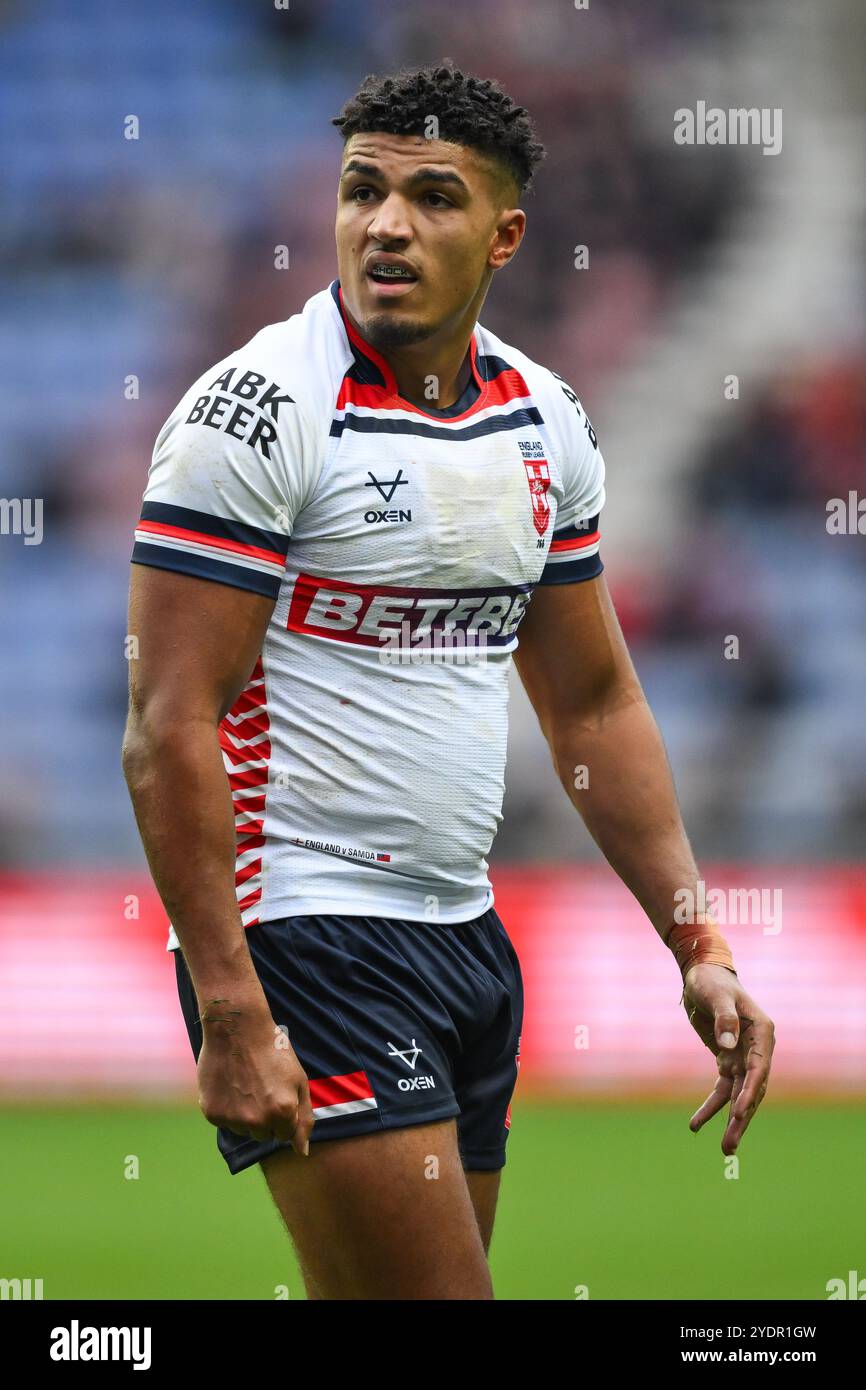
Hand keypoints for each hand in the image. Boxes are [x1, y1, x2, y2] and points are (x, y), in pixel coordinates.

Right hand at [196, 997, 313, 1156]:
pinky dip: (226, 1107)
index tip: (276, 1092)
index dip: (282, 1113)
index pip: (285, 1135)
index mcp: (284, 1112)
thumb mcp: (298, 1080)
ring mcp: (234, 1119)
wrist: (236, 1027)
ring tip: (244, 1083)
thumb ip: (304, 1119)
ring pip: (243, 1130)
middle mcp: (259, 1120)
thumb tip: (302, 1152)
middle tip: (260, 1086)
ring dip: (244, 1114)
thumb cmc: (272, 1051)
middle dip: (264, 1117)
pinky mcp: (213, 1114)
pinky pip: (224, 1121)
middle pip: (263, 1136)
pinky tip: (229, 1083)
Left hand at [682, 964, 774, 1154]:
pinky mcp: (727, 1060)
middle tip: (729, 1146)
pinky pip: (722, 1089)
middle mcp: (758, 1048)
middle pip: (752, 1090)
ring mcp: (743, 1056)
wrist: (702, 975)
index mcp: (762, 1033)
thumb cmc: (711, 981)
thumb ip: (724, 1018)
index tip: (738, 1114)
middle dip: (742, 1119)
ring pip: (739, 1095)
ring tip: (724, 1149)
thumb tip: (727, 1046)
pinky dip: (711, 1107)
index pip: (759, 1070)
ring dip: (731, 1121)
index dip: (750, 1093)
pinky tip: (696, 1125)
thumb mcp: (715, 995)